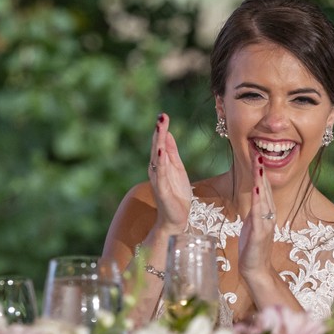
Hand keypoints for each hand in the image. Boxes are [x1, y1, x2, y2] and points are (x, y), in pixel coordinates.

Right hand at [148, 113, 191, 233]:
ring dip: (158, 143)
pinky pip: (160, 174)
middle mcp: (155, 170)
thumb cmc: (177, 195)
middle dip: (158, 132)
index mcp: (160, 164)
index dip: (161, 130)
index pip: (160, 143)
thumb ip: (172, 152)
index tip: (164, 115)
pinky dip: (160, 162)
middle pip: (156, 147)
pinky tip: (161, 152)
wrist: (176, 219)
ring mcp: (157, 179)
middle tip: (161, 117)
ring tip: (160, 129)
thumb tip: (168, 133)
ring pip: (157, 158)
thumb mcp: (177, 169)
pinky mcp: (161, 190)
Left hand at [238, 154, 276, 279]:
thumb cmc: (251, 247)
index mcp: (265, 211)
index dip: (259, 170)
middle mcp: (268, 214)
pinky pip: (259, 215)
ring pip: (263, 198)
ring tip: (257, 164)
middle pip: (264, 188)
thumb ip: (254, 208)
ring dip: (260, 181)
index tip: (255, 153)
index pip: (261, 186)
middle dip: (260, 169)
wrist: (256, 269)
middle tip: (257, 150)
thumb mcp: (251, 223)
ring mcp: (265, 224)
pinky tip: (256, 190)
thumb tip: (253, 194)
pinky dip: (258, 202)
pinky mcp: (260, 234)